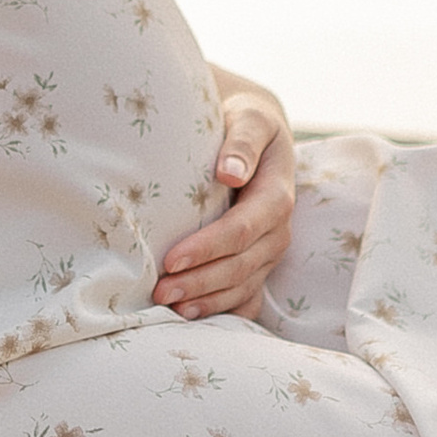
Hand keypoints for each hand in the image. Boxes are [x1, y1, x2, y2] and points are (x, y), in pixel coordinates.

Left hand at [153, 71, 296, 321]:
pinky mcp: (259, 264)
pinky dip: (222, 311)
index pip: (241, 230)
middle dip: (200, 282)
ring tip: (169, 309)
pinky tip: (192, 317)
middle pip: (240, 266)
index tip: (171, 259)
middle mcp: (277, 231)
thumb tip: (230, 171)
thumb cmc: (246, 124)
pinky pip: (246, 297)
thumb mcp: (250, 119)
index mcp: (277, 196)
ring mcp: (270, 252)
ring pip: (242, 286)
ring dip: (207, 301)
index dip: (208, 248)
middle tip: (159, 292)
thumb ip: (242, 142)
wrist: (257, 136)